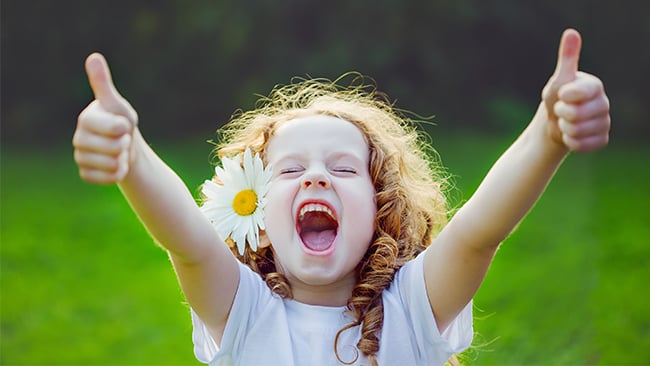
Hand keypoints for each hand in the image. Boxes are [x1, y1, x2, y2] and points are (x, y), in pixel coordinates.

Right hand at [73, 53, 138, 183]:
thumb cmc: (121, 122)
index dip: (124, 128)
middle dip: (125, 145)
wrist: (124, 148)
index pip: (114, 127)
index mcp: (86, 118)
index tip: (124, 125)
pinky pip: (107, 178)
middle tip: (122, 139)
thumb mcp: (117, 104)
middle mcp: (78, 138)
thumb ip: (103, 84)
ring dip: (122, 159)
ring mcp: (80, 156)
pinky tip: (115, 165)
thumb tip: (93, 57)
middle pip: (113, 148)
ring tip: (119, 151)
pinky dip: (117, 173)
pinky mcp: (85, 173)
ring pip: (111, 164)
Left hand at [542, 29, 610, 151]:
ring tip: (565, 122)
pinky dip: (570, 141)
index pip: (579, 93)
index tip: (561, 95)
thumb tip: (571, 33)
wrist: (555, 123)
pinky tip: (570, 135)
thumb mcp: (558, 80)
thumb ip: (567, 59)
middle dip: (561, 114)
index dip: (564, 97)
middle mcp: (604, 103)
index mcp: (595, 86)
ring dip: (564, 128)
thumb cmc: (556, 98)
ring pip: (578, 130)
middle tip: (561, 111)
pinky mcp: (602, 139)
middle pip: (576, 115)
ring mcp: (605, 122)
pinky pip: (581, 144)